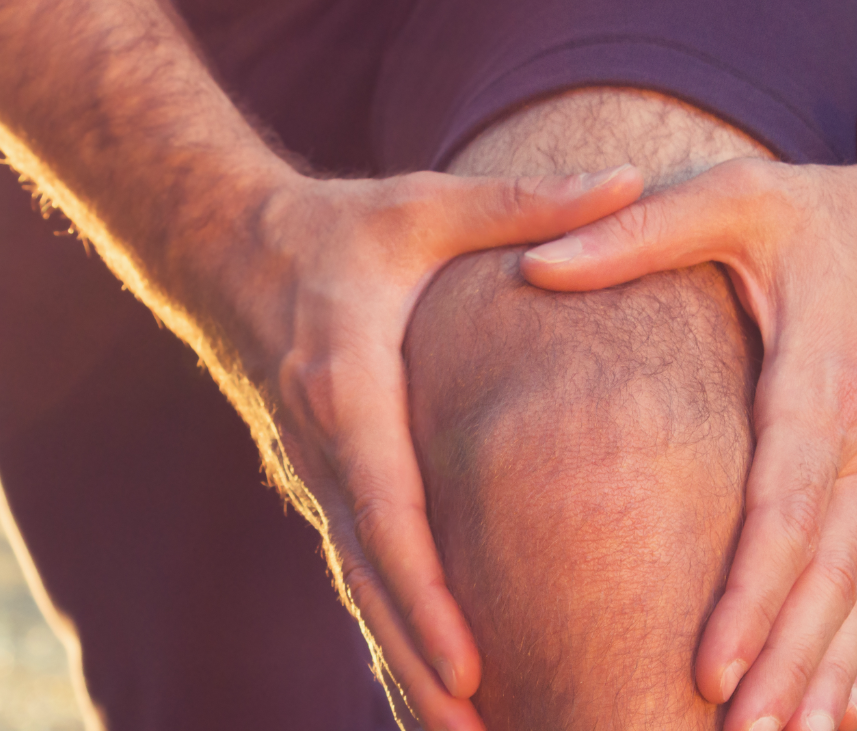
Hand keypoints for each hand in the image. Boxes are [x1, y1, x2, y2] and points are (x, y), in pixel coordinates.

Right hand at [225, 165, 642, 729]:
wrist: (226, 249)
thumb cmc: (339, 228)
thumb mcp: (427, 204)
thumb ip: (526, 203)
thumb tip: (631, 177)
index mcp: (349, 385)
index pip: (388, 507)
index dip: (427, 592)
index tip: (473, 659)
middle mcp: (324, 446)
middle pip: (372, 576)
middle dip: (422, 663)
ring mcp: (316, 474)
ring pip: (361, 588)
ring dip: (407, 665)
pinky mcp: (321, 485)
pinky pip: (359, 571)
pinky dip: (394, 630)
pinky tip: (438, 685)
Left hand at [521, 154, 856, 730]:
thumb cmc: (830, 214)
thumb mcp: (736, 200)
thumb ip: (637, 232)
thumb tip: (533, 266)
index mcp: (822, 385)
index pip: (785, 510)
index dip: (748, 594)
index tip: (707, 664)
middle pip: (823, 576)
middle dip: (780, 663)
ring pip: (853, 594)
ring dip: (818, 675)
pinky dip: (853, 652)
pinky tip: (836, 715)